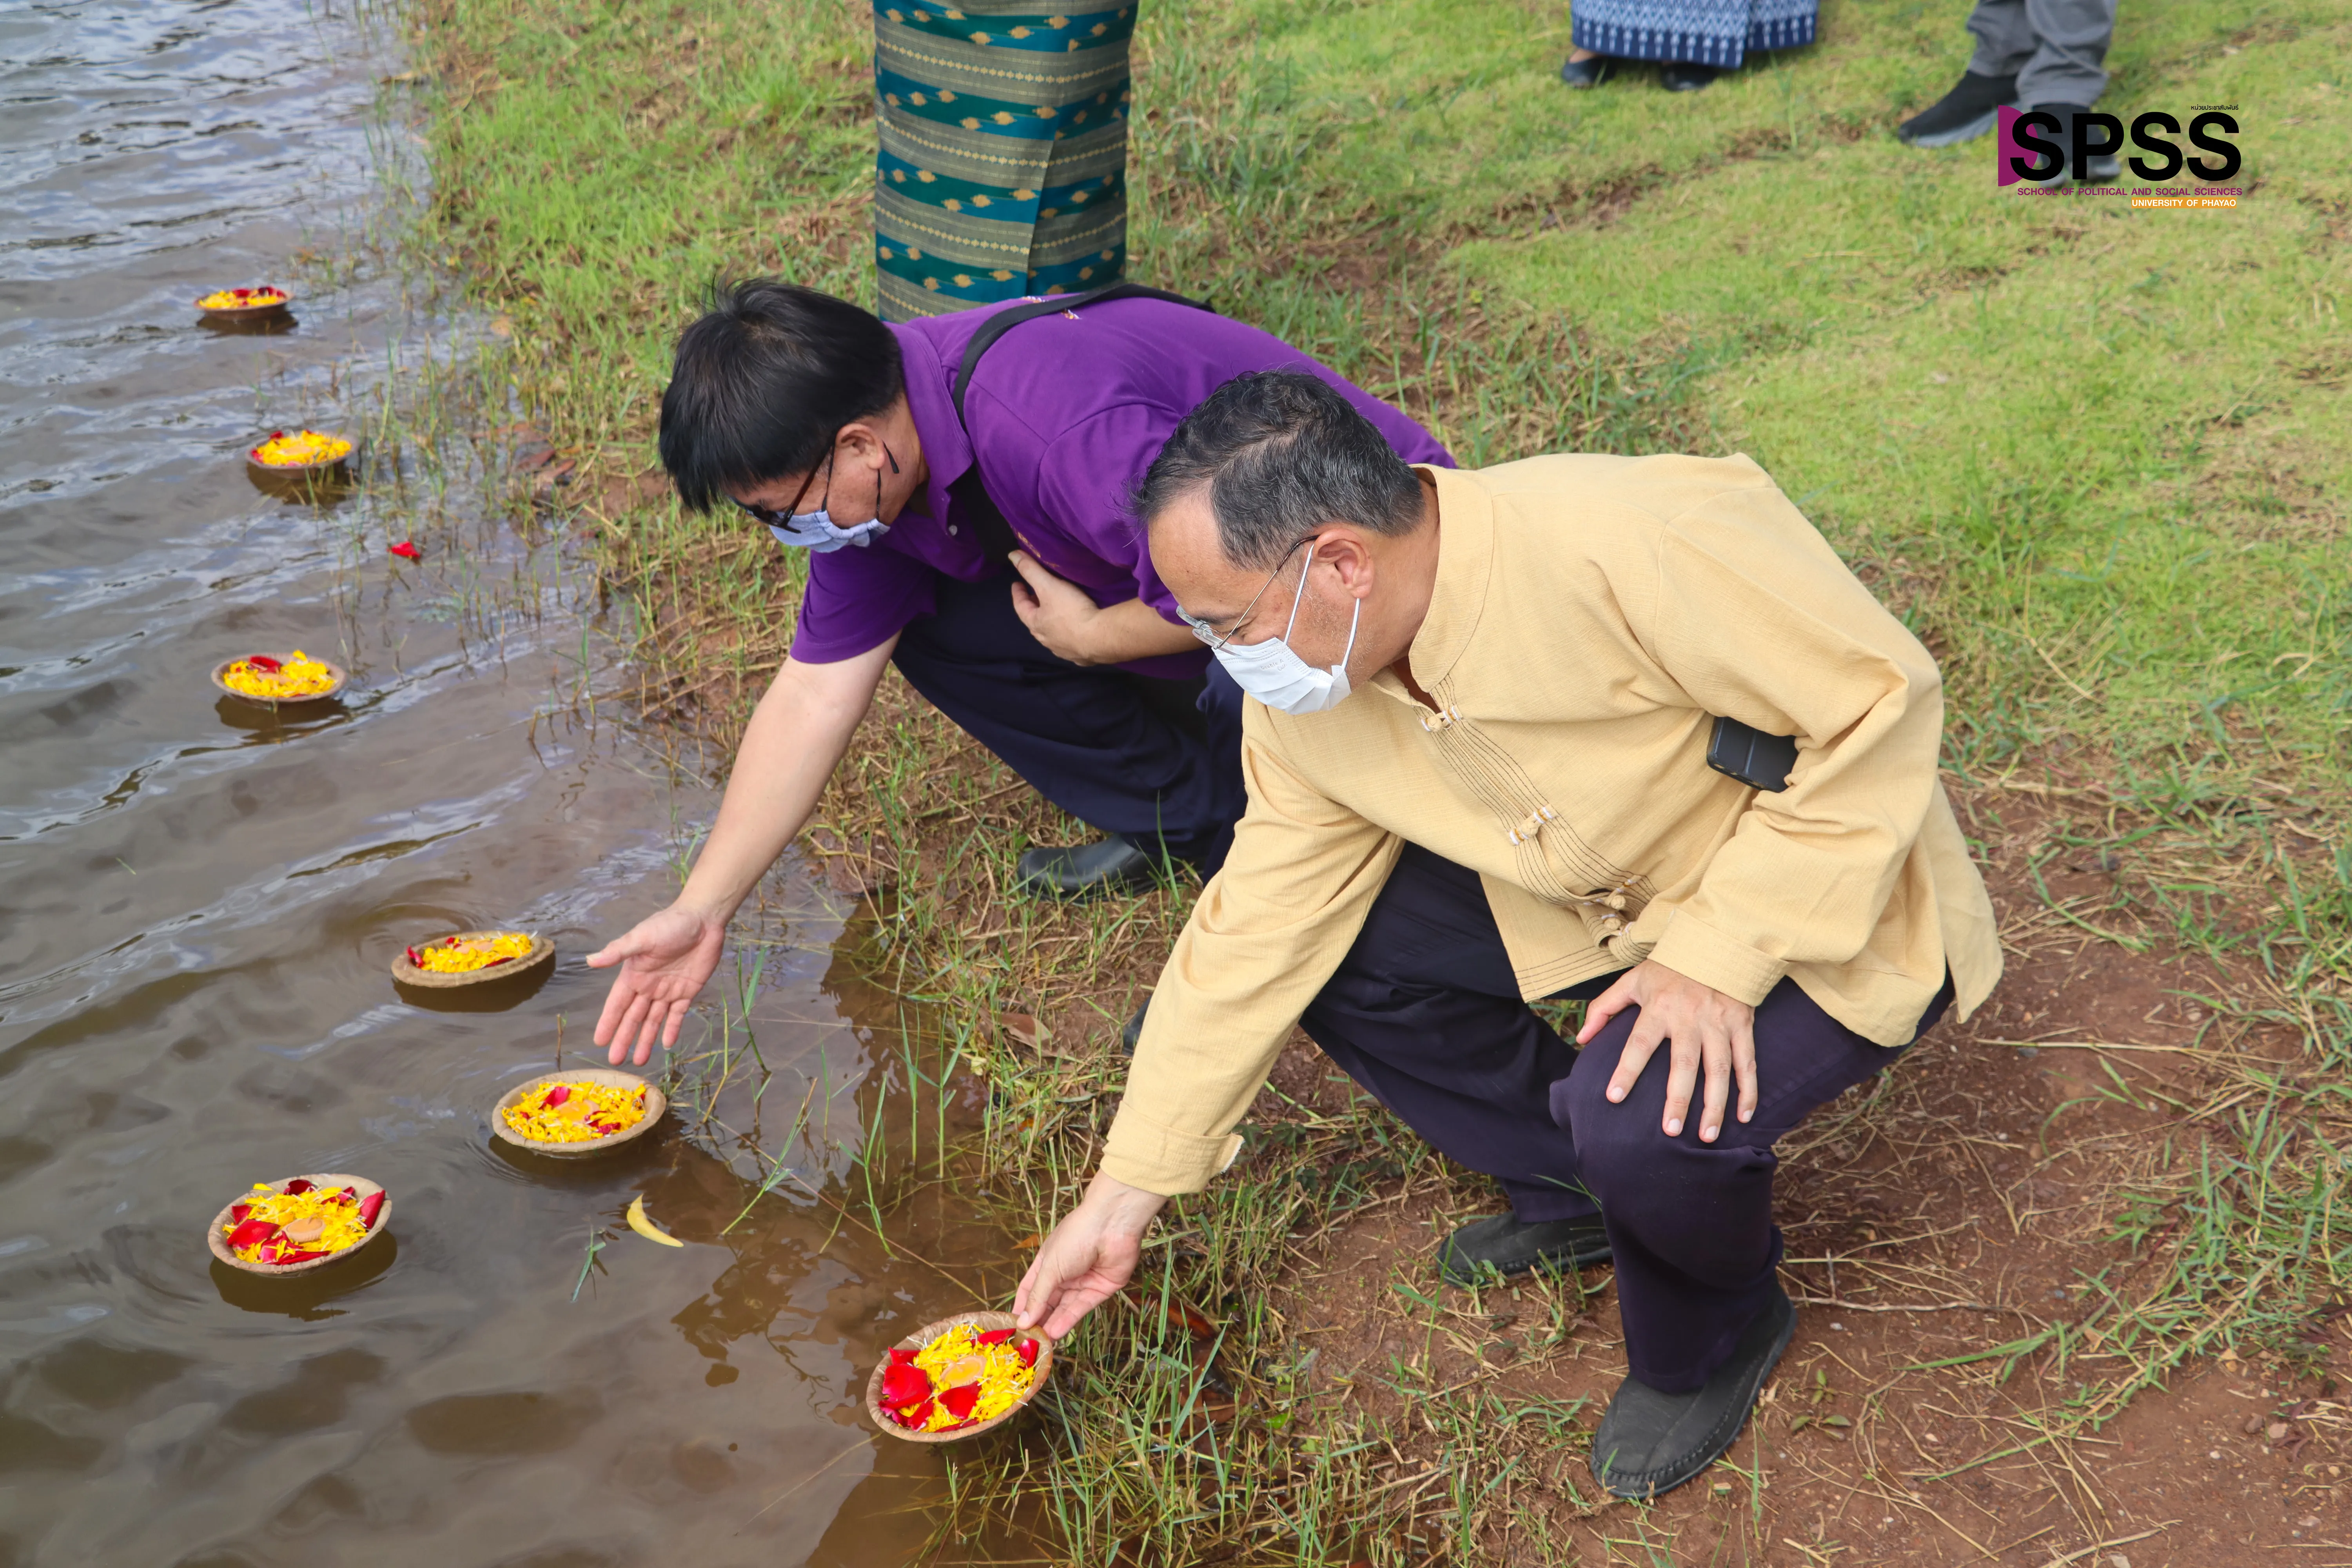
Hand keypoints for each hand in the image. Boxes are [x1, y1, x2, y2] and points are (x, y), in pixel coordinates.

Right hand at [585, 904, 728, 1064]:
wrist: (703, 919)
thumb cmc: (670, 924)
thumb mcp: (642, 937)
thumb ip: (618, 951)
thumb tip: (590, 960)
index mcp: (633, 975)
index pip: (617, 1004)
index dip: (608, 1023)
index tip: (599, 1041)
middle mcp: (648, 986)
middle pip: (633, 1017)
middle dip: (624, 1038)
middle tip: (616, 1061)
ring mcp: (667, 990)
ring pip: (653, 1021)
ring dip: (646, 1040)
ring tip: (638, 1061)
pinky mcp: (687, 991)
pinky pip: (677, 1015)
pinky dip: (672, 1029)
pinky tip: (666, 1046)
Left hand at [1007, 550, 1109, 664]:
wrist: (1099, 638)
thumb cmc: (1071, 611)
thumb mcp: (1049, 586)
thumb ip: (1031, 570)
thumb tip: (1012, 555)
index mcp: (1035, 624)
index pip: (1020, 607)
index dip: (1018, 593)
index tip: (1017, 583)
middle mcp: (1045, 639)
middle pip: (1035, 621)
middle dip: (1035, 608)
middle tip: (1036, 596)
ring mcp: (1062, 649)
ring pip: (1051, 634)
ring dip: (1051, 623)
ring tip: (1056, 613)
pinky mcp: (1080, 656)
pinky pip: (1070, 643)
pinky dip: (1068, 635)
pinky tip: (1074, 632)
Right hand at [1013, 1171, 1167, 1338]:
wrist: (1112, 1225)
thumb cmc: (1076, 1236)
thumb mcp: (1050, 1267)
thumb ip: (1038, 1296)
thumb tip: (1022, 1320)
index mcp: (1047, 1262)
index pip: (1030, 1289)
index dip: (1022, 1307)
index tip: (1013, 1326)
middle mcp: (1064, 1273)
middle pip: (1048, 1302)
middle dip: (1039, 1320)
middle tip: (1028, 1340)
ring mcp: (1082, 1282)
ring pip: (1064, 1308)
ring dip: (1052, 1324)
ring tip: (1041, 1341)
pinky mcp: (1100, 1289)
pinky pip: (1081, 1308)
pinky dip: (1068, 1320)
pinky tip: (1056, 1332)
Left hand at [1576, 959, 1757, 1142]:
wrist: (1717, 942)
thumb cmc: (1669, 967)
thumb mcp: (1632, 980)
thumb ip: (1604, 1007)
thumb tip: (1582, 1038)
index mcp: (1659, 1007)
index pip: (1639, 1043)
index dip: (1627, 1070)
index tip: (1614, 1097)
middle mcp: (1690, 1017)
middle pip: (1684, 1064)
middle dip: (1678, 1100)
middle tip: (1670, 1131)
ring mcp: (1719, 1023)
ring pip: (1720, 1070)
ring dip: (1715, 1105)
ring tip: (1707, 1137)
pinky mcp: (1742, 1025)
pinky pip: (1748, 1062)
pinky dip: (1748, 1090)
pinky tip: (1744, 1116)